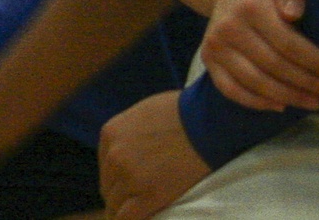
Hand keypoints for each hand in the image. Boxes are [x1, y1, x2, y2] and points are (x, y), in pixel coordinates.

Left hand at [99, 91, 208, 219]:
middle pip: (108, 186)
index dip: (118, 175)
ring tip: (141, 207)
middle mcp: (116, 155)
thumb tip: (124, 145)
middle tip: (140, 194)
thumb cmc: (187, 110)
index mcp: (113, 132)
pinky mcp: (149, 196)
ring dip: (126, 208)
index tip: (130, 181)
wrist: (213, 121)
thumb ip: (129, 130)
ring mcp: (131, 177)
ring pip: (115, 205)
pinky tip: (142, 218)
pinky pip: (126, 218)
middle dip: (122, 191)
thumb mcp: (147, 110)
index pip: (105, 165)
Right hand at [198, 0, 318, 111]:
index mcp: (251, 6)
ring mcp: (215, 47)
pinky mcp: (207, 60)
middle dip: (308, 83)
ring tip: (314, 103)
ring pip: (254, 82)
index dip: (317, 62)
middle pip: (274, 66)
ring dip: (288, 97)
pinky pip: (231, 89)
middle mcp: (228, 28)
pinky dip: (256, 102)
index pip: (288, 43)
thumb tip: (293, 14)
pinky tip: (281, 106)